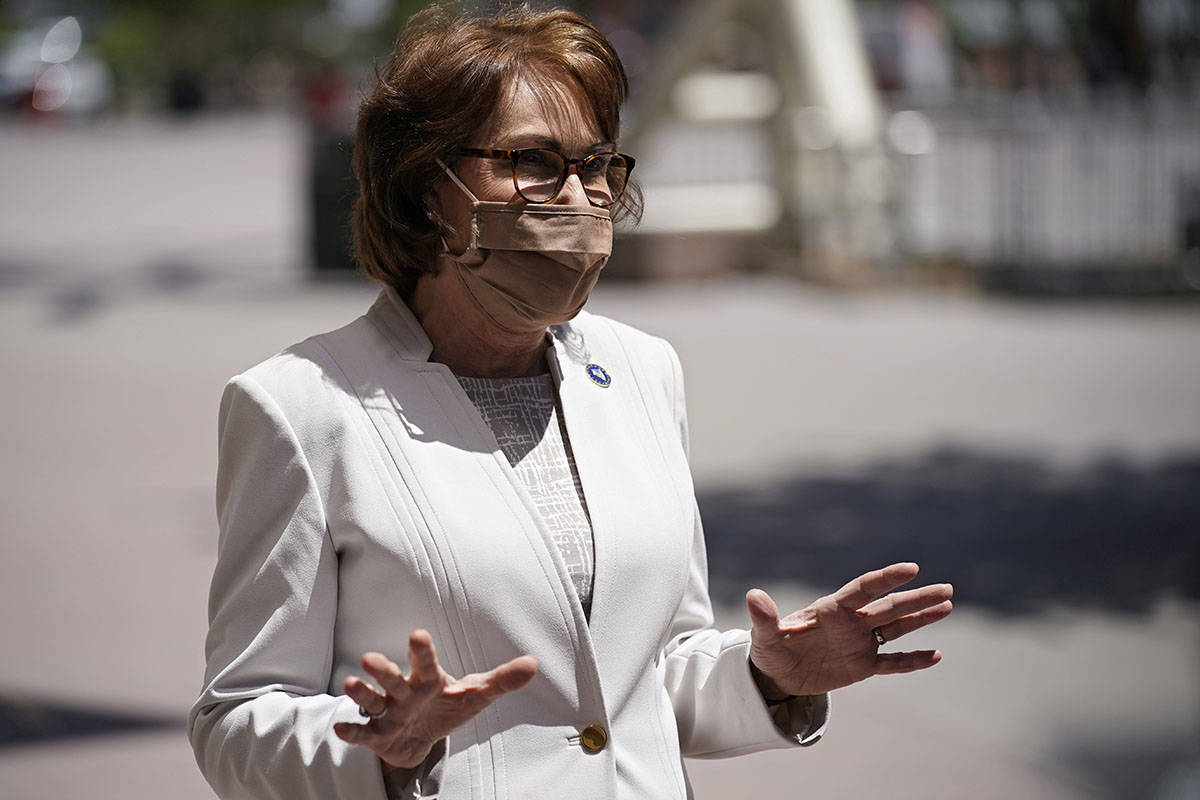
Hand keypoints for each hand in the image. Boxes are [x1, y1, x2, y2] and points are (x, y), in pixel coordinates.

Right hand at [333, 629, 537, 770]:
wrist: (423, 735)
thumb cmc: (447, 705)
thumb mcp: (476, 695)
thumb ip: (502, 680)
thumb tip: (533, 664)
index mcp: (428, 679)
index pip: (425, 662)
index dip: (422, 650)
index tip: (418, 635)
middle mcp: (404, 691)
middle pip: (392, 678)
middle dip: (382, 670)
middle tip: (370, 658)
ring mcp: (389, 712)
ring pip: (372, 701)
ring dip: (362, 694)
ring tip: (352, 684)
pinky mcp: (378, 734)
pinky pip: (363, 732)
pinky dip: (352, 731)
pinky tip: (341, 729)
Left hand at [746, 563, 952, 697]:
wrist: (776, 673)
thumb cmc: (770, 649)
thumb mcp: (765, 636)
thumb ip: (765, 617)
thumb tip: (753, 595)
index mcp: (831, 610)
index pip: (862, 590)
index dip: (886, 578)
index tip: (911, 568)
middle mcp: (851, 623)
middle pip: (889, 607)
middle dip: (916, 599)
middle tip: (946, 588)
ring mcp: (860, 644)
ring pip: (896, 629)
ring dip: (921, 619)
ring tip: (947, 605)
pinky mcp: (862, 667)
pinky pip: (892, 663)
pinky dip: (912, 661)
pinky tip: (935, 656)